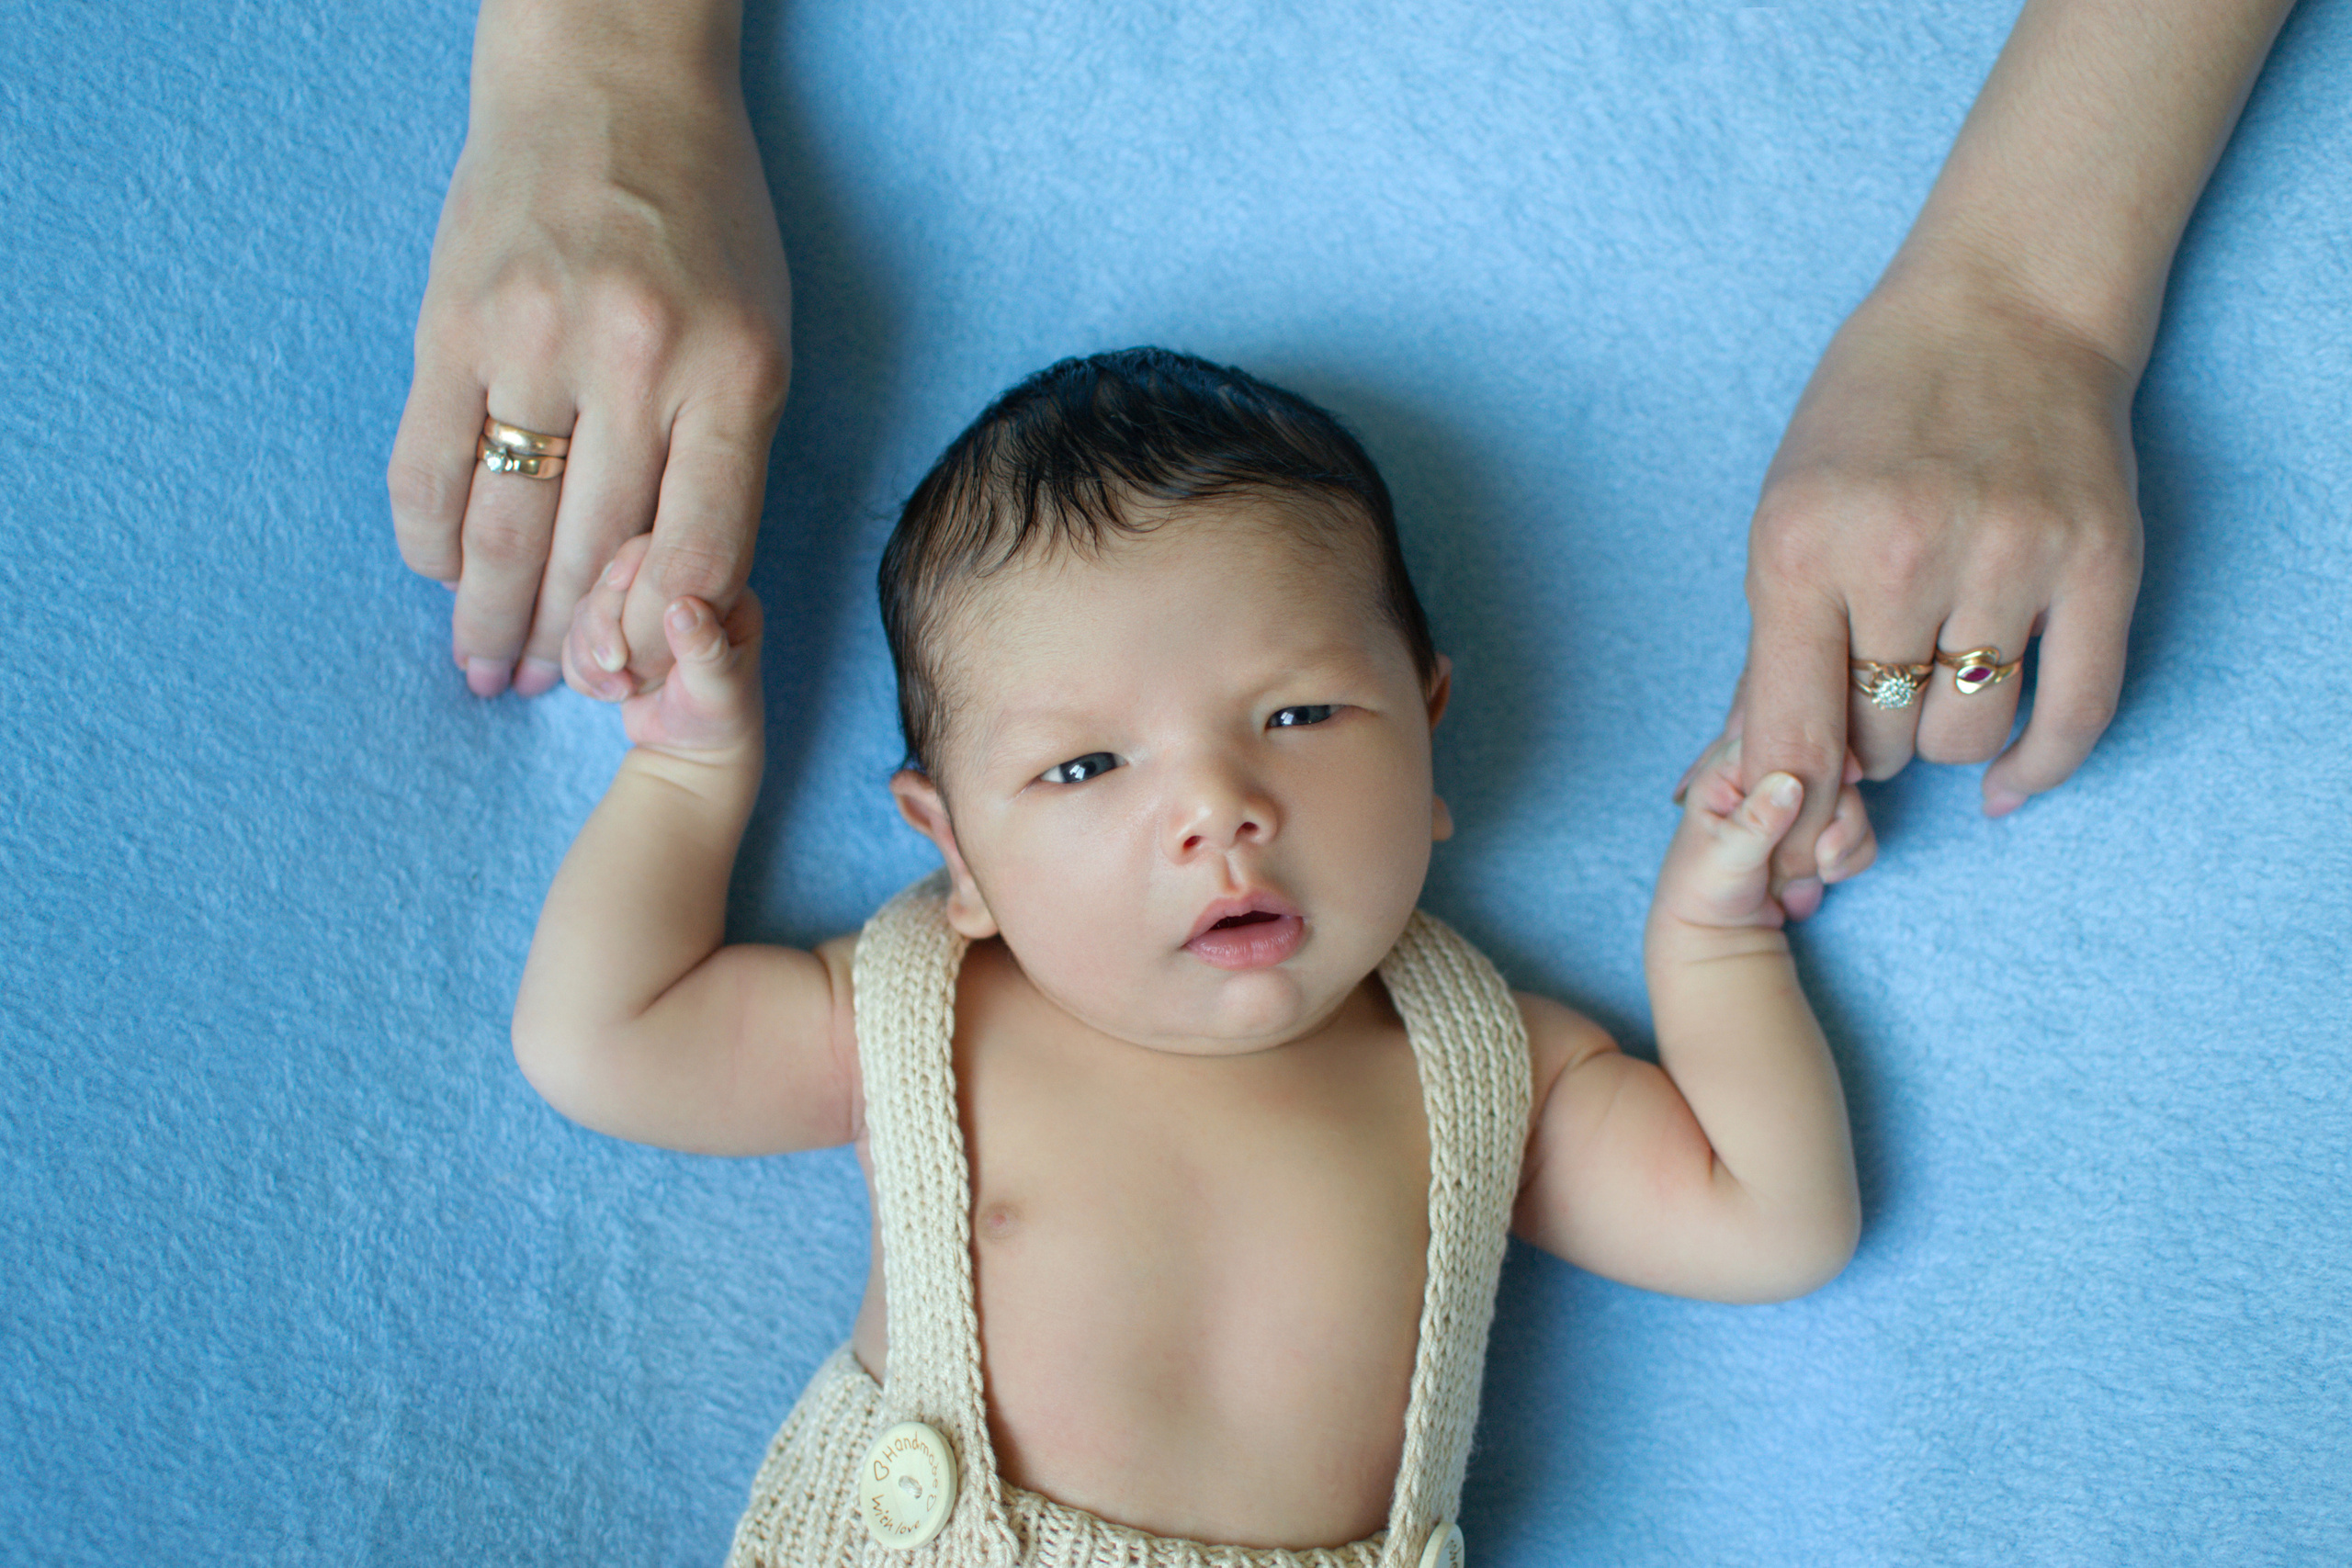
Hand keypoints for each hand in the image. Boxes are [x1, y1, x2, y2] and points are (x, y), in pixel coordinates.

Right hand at [387, 1, 789, 699]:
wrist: (608, 83)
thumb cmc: (706, 222)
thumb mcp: (761, 336)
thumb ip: (727, 457)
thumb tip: (676, 595)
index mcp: (732, 375)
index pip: (698, 552)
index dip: (665, 638)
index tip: (645, 683)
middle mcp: (634, 362)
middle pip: (594, 554)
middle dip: (573, 646)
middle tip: (555, 691)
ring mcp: (533, 340)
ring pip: (504, 526)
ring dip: (491, 616)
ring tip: (490, 668)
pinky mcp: (449, 320)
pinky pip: (427, 464)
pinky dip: (430, 538)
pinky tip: (441, 574)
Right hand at [570, 534, 765, 760]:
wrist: (691, 752)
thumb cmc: (718, 718)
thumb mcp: (717, 688)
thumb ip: (702, 648)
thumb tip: (681, 607)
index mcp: (717, 588)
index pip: (664, 549)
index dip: (631, 563)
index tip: (618, 588)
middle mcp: (674, 590)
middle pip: (613, 576)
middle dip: (603, 623)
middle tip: (617, 667)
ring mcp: (639, 612)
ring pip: (585, 607)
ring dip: (590, 653)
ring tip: (620, 692)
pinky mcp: (611, 635)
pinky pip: (572, 637)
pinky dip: (580, 669)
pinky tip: (610, 695)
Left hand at [1659, 736, 1875, 931]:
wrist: (1719, 934)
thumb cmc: (1703, 890)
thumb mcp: (1725, 855)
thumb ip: (1757, 819)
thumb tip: (1792, 782)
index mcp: (1731, 771)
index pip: (1781, 740)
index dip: (1820, 753)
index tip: (1851, 777)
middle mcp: (1767, 781)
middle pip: (1827, 769)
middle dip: (1836, 813)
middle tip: (1823, 855)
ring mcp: (1797, 809)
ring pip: (1848, 802)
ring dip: (1844, 840)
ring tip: (1818, 875)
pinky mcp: (1820, 836)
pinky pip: (1857, 835)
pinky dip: (1850, 858)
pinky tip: (1823, 880)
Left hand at [1714, 274, 2142, 915]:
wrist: (2003, 305)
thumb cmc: (1869, 416)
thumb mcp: (1784, 519)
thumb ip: (1768, 657)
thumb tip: (1730, 789)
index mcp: (1800, 547)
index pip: (1789, 730)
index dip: (1787, 808)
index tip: (1787, 845)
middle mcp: (1902, 553)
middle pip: (1876, 743)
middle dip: (1864, 744)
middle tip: (1870, 699)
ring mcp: (2008, 556)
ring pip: (1963, 735)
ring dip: (1941, 737)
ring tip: (1933, 681)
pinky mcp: (2099, 561)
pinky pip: (2075, 714)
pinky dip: (2034, 766)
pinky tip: (2001, 782)